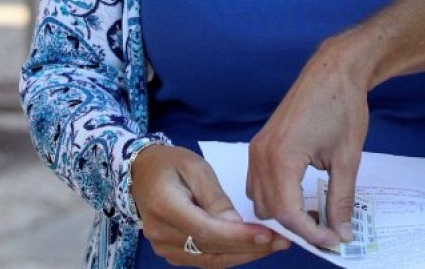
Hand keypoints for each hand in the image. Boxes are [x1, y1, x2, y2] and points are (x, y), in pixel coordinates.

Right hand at [130, 144, 287, 266]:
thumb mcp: (196, 168)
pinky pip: (204, 260)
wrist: (142, 173)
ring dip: (244, 255)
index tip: (267, 234)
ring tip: (273, 245)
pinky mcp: (172, 253)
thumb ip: (216, 198)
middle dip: (249, 248)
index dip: (238, 236)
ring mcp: (163, 247)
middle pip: (210, 250)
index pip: (205, 230)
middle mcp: (160, 233)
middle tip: (282, 241)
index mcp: (164, 206)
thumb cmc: (172, 164)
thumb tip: (236, 225)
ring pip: (209, 261)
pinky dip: (230, 256)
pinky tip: (252, 247)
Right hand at [247, 41, 370, 250]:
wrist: (334, 70)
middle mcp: (261, 155)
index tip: (333, 242)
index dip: (310, 234)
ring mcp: (257, 149)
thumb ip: (341, 200)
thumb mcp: (347, 159)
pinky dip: (276, 196)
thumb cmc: (343, 107)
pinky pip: (258, 183)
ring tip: (317, 214)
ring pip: (259, 200)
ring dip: (284, 214)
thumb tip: (341, 233)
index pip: (288, 214)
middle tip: (328, 231)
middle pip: (269, 211)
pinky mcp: (260, 144)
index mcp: (281, 158)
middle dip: (297, 227)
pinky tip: (302, 195)